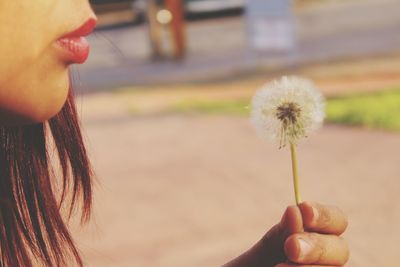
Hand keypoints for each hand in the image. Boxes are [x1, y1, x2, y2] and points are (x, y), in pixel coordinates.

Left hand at [223, 202, 348, 266]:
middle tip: (291, 246)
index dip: (324, 215)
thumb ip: (283, 232)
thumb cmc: (257, 264)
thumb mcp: (267, 246)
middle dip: (317, 246)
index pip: (337, 221)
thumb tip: (296, 211)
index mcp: (320, 236)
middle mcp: (329, 258)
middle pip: (341, 249)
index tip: (304, 209)